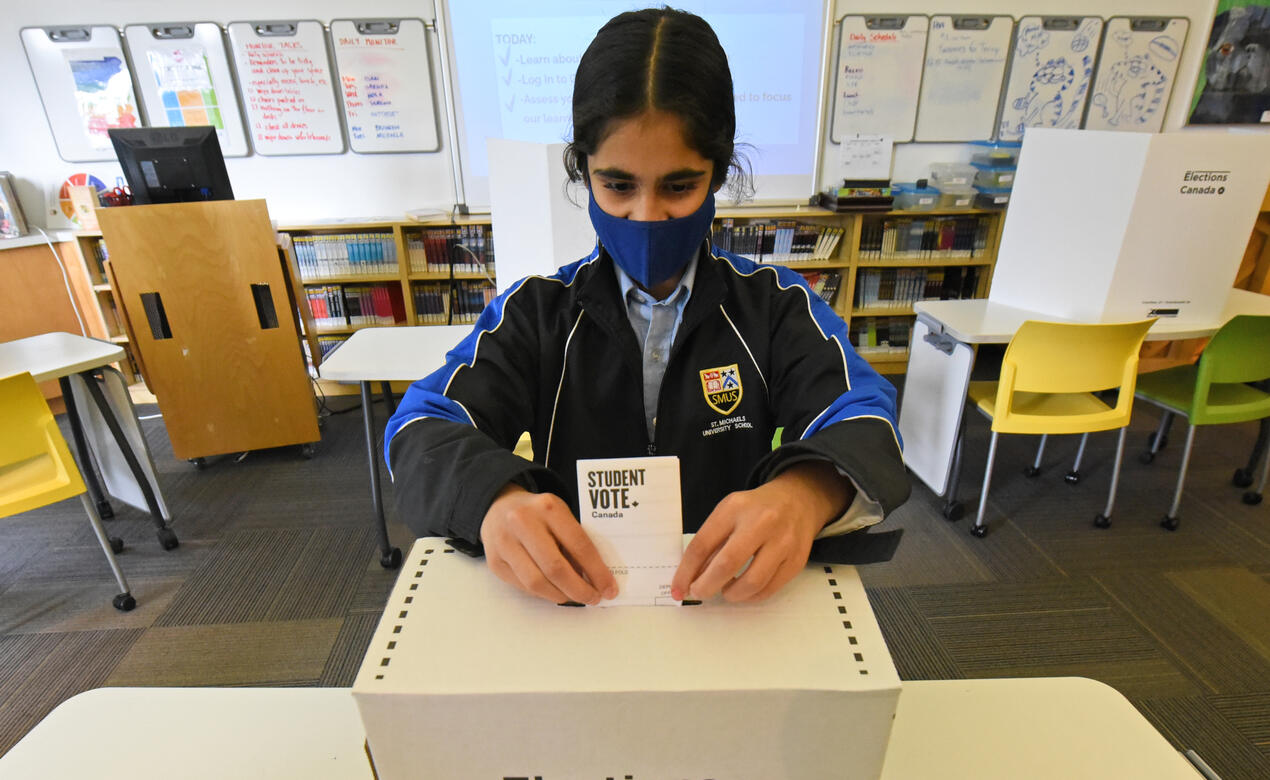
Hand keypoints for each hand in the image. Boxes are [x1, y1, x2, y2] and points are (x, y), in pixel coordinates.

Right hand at [480, 483, 618, 604]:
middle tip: (593, 598)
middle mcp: (523, 523)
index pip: (578, 545)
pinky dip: (543, 593)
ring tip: (574, 597)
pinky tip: (554, 591)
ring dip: (560, 595)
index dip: (597, 571)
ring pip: (536, 583)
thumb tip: (596, 578)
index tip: (609, 588)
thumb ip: (574, 541)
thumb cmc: (538, 514)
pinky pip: (523, 587)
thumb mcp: (560, 515)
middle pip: (555, 568)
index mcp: (548, 508)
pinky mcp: (494, 561)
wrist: (498, 506)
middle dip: (579, 590)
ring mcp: (504, 543)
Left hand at [671, 461, 852, 602]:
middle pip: (726, 565)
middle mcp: (761, 522)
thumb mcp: (728, 513)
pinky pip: (769, 588)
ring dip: (731, 594)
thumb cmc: (755, 510)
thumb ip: (710, 541)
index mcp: (735, 508)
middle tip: (699, 593)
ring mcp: (783, 541)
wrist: (798, 500)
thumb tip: (690, 578)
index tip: (677, 589)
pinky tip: (744, 590)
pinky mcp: (797, 559)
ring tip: (726, 591)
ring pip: (751, 582)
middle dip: (706, 586)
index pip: (702, 545)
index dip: (686, 572)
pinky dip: (751, 596)